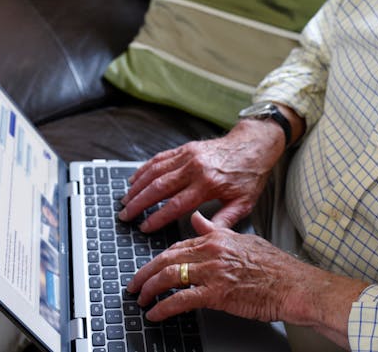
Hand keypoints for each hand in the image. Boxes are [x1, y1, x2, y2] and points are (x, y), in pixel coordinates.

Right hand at [119, 120, 285, 232]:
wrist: (253, 145)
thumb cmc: (249, 176)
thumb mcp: (244, 203)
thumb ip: (224, 220)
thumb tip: (204, 232)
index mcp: (208, 185)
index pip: (175, 205)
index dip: (157, 218)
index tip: (144, 227)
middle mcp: (194, 168)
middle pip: (159, 188)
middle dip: (138, 203)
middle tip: (125, 215)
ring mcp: (188, 156)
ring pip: (155, 172)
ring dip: (137, 187)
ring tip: (125, 200)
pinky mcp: (185, 148)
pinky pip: (159, 159)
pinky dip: (144, 169)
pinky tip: (134, 179)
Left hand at [126, 212, 317, 322]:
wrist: (293, 285)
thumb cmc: (275, 267)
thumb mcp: (243, 240)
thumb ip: (216, 230)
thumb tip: (196, 220)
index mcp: (216, 238)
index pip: (178, 245)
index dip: (160, 258)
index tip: (150, 268)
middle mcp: (211, 251)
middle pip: (166, 259)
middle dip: (144, 272)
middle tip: (134, 283)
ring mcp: (212, 272)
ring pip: (168, 276)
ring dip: (149, 289)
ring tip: (141, 299)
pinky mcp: (216, 294)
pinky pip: (180, 300)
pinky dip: (163, 307)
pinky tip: (155, 314)